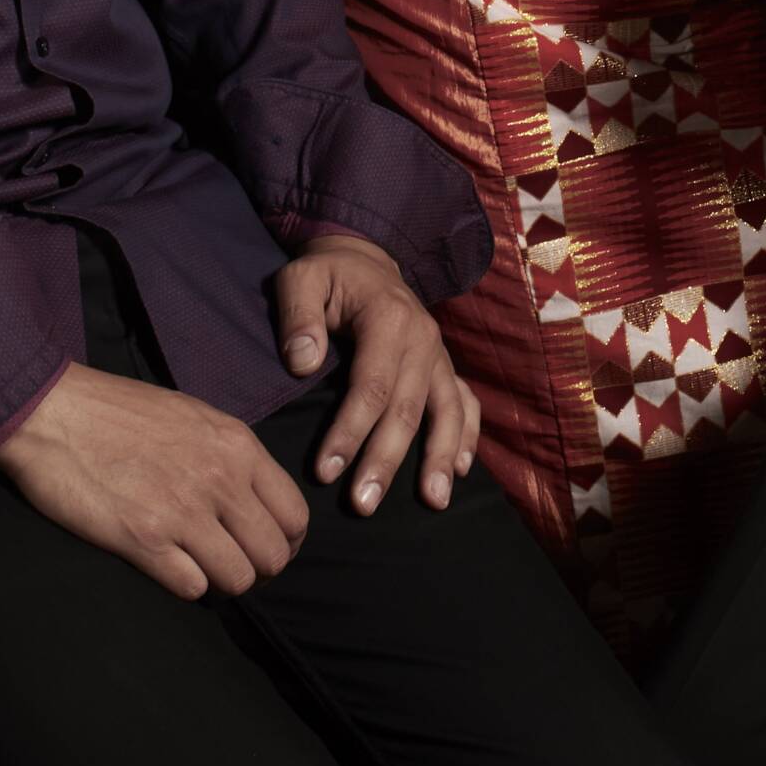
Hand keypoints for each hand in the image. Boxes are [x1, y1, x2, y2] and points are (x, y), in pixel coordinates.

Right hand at [0, 362, 309, 601]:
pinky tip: (168, 566)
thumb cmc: (121, 411)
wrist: (55, 412)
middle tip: (235, 565)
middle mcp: (220, 480)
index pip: (295, 515)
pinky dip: (186, 585)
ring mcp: (183, 512)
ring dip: (223, 582)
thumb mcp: (194, 417)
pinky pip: (192, 587)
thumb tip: (254, 497)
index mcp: (237, 446)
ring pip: (238, 579)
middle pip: (273, 555)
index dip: (286, 542)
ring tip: (202, 568)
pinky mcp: (143, 541)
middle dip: (259, 570)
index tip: (267, 548)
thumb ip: (230, 454)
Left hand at [275, 234, 480, 515]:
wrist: (365, 260)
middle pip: (408, 408)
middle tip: (362, 505)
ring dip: (439, 458)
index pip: (371, 385)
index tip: (325, 472)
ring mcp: (439, 354)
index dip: (350, 431)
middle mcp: (423, 338)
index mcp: (388, 317)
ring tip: (432, 503)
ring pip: (448, 411)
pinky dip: (468, 437)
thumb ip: (298, 316)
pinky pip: (466, 403)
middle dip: (386, 460)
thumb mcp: (301, 278)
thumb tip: (302, 364)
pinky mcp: (444, 366)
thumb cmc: (328, 276)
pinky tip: (459, 472)